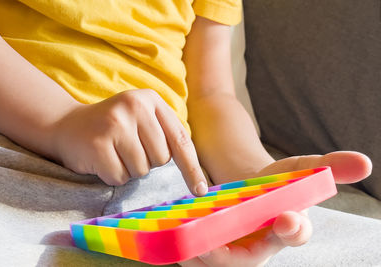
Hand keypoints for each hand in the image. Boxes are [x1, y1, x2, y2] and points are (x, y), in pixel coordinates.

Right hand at [50, 89, 207, 194]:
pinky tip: (102, 159)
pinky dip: (113, 175)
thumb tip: (197, 175)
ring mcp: (115, 123)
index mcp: (151, 100)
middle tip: (128, 149)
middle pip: (161, 158)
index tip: (201, 190)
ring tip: (114, 152)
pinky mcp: (98, 143)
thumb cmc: (114, 129)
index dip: (192, 168)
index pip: (180, 140)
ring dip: (129, 170)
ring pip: (142, 170)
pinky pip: (120, 177)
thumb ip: (167, 136)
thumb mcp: (143, 121)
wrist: (68, 126)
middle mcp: (134, 106)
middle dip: (147, 162)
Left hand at [179, 151, 371, 266]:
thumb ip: (329, 166)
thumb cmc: (276, 183)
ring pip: (218, 264)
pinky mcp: (214, 249)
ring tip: (184, 246)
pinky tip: (176, 245)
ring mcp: (236, 250)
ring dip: (200, 257)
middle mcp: (261, 244)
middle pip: (246, 259)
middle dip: (229, 256)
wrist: (250, 193)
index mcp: (286, 227)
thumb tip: (366, 162)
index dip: (294, 229)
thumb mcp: (299, 169)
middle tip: (209, 247)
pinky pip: (200, 258)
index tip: (288, 219)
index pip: (295, 234)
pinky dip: (188, 253)